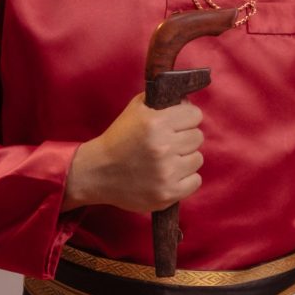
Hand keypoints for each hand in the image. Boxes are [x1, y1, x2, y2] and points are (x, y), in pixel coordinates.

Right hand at [64, 92, 202, 213]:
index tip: (177, 124)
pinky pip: (195, 181)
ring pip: (197, 159)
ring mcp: (166, 173)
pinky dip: (185, 179)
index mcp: (156, 123)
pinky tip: (170, 176)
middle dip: (185, 138)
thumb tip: (187, 101)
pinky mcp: (167, 193)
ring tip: (167, 160)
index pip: (195, 115)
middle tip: (169, 143)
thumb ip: (162, 100)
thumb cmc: (119, 139)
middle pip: (197, 137)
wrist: (97, 172)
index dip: (186, 118)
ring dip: (185, 159)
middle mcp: (163, 147)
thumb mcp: (136, 109)